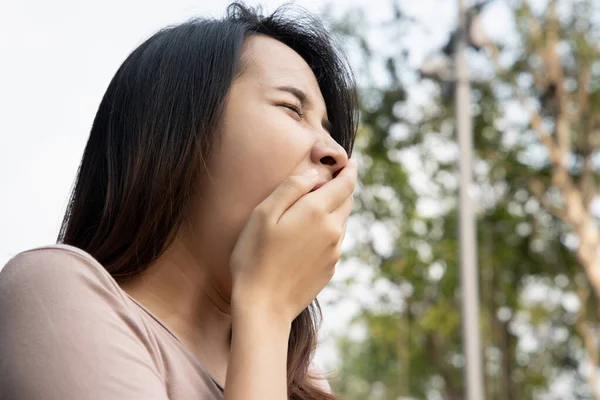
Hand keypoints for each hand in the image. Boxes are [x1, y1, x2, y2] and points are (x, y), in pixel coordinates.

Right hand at [229, 159, 356, 323]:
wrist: (263, 305)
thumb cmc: (255, 257)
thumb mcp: (263, 214)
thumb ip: (290, 188)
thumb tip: (313, 174)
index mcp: (317, 212)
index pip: (345, 184)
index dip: (349, 170)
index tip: (351, 162)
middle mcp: (333, 230)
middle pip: (347, 202)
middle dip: (343, 188)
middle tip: (333, 179)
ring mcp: (334, 252)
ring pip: (342, 222)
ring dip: (335, 210)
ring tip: (318, 206)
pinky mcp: (330, 268)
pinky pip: (335, 242)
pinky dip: (329, 231)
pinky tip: (310, 236)